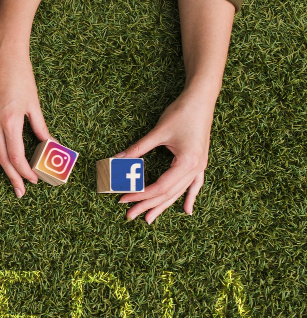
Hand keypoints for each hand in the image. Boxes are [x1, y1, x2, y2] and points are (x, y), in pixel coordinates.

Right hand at [0, 44, 48, 196]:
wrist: (2, 57)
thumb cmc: (22, 77)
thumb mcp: (35, 104)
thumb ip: (41, 129)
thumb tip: (52, 148)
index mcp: (10, 121)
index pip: (16, 156)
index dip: (24, 171)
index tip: (33, 180)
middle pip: (1, 159)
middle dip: (10, 178)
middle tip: (18, 192)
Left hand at [116, 86, 216, 222]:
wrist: (201, 99)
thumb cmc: (181, 113)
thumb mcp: (157, 132)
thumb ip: (138, 149)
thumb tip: (116, 160)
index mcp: (186, 163)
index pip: (160, 187)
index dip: (140, 194)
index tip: (123, 198)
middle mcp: (195, 168)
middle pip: (168, 194)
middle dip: (148, 205)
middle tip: (129, 215)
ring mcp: (200, 166)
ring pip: (179, 192)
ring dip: (163, 205)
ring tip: (149, 218)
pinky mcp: (199, 162)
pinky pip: (195, 185)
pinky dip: (190, 197)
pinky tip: (187, 211)